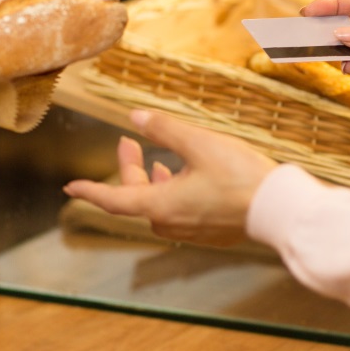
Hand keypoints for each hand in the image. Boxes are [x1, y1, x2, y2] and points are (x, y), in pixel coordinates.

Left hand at [63, 110, 278, 246]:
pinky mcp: (209, 233)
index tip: (70, 187)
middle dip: (130, 169)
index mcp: (162, 205)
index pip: (114, 200)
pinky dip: (172, 193)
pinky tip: (184, 177)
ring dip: (152, 182)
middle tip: (129, 142)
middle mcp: (171, 223)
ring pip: (157, 206)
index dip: (89, 191)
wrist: (279, 210)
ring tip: (156, 161)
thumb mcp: (199, 143)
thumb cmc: (240, 176)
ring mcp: (191, 231)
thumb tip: (135, 118)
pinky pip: (178, 213)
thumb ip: (164, 130)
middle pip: (136, 198)